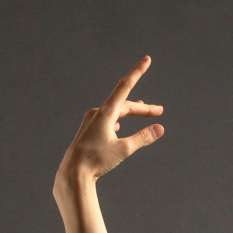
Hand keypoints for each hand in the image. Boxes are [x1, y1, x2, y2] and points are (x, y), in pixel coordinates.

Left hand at [53, 57, 163, 194]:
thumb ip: (142, 138)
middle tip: (159, 111)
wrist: (72, 173)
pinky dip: (118, 119)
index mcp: (106, 113)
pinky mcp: (88, 130)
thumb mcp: (123, 150)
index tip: (147, 59)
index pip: (125, 86)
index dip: (138, 72)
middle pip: (124, 105)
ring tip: (144, 110)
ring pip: (116, 112)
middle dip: (143, 109)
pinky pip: (106, 119)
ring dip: (131, 112)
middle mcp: (97, 113)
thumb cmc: (96, 161)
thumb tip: (159, 129)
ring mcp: (91, 121)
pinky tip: (119, 125)